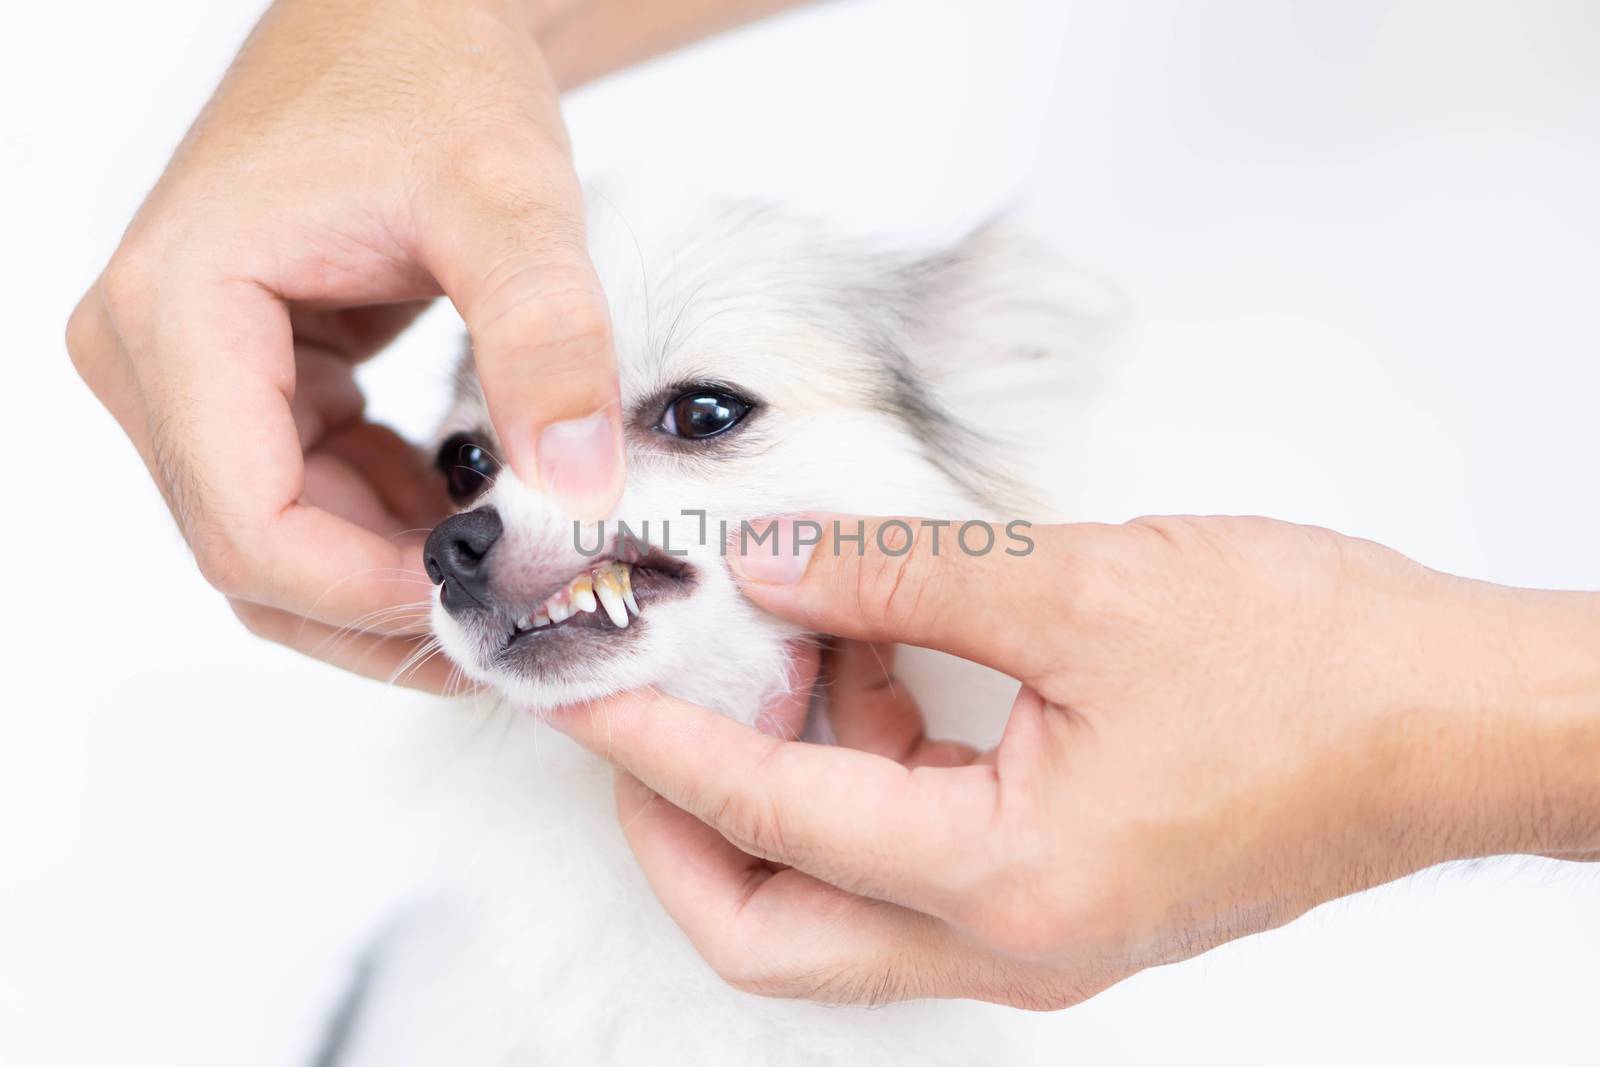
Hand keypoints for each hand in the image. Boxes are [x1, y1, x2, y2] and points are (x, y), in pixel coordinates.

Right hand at [66, 0, 624, 686]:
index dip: (371, 594)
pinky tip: (475, 511)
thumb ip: (545, 337)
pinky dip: (389, 525)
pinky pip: (305, 496)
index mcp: (177, 315)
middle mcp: (150, 356)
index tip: (496, 598)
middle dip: (385, 606)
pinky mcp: (239, 378)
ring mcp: (186, 373)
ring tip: (514, 574)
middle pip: (255, 558)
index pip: (248, 530)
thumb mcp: (507, 199)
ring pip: (279, 542)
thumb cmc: (430, 72)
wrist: (400, 13)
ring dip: (391, 578)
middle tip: (517, 626)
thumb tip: (579, 492)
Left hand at [554, 515, 1599, 1006]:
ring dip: (772, 791)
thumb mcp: (1083, 589)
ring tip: (759, 658)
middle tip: (636, 714)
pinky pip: (911, 862)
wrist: (1459, 718)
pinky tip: (861, 671)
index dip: (653, 747)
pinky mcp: (1065, 891)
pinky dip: (857, 777)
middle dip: (679, 825)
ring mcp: (1040, 929)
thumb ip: (900, 576)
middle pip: (773, 927)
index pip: (767, 819)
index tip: (578, 689)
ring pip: (836, 905)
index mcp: (1008, 882)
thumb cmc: (1323, 669)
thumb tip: (767, 563)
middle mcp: (1013, 939)